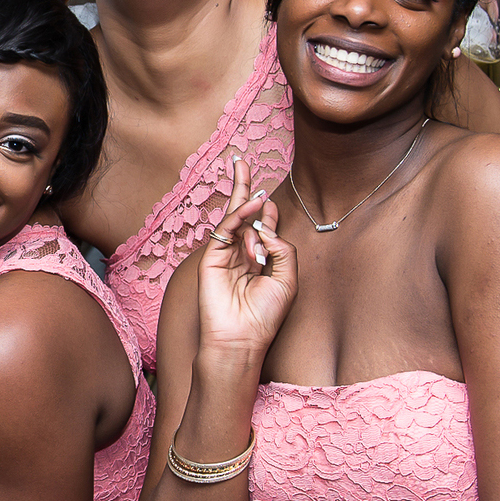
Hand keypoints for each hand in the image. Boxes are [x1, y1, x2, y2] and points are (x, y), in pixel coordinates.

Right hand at [196, 154, 295, 365]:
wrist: (241, 339)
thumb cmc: (265, 316)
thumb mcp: (288, 279)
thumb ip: (282, 248)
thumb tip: (266, 225)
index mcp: (260, 260)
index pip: (263, 226)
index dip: (268, 211)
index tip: (270, 202)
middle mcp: (241, 254)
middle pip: (243, 214)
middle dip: (243, 187)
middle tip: (241, 161)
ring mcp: (225, 255)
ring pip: (234, 218)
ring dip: (243, 196)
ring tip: (245, 170)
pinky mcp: (212, 258)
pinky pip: (225, 230)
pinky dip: (239, 215)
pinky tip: (252, 204)